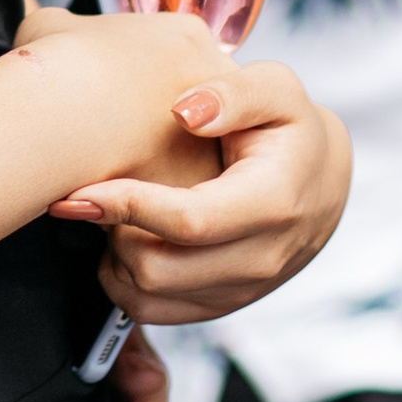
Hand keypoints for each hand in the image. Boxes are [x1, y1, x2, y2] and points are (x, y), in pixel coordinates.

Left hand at [54, 63, 348, 327]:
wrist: (321, 181)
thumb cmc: (289, 129)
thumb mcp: (275, 90)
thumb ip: (234, 92)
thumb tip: (186, 111)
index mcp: (273, 203)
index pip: (187, 222)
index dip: (125, 206)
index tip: (79, 191)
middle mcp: (262, 258)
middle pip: (158, 269)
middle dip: (112, 232)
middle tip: (96, 193)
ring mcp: (243, 290)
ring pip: (148, 297)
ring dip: (113, 259)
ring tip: (112, 214)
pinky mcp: (224, 305)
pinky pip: (154, 311)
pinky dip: (124, 281)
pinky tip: (127, 238)